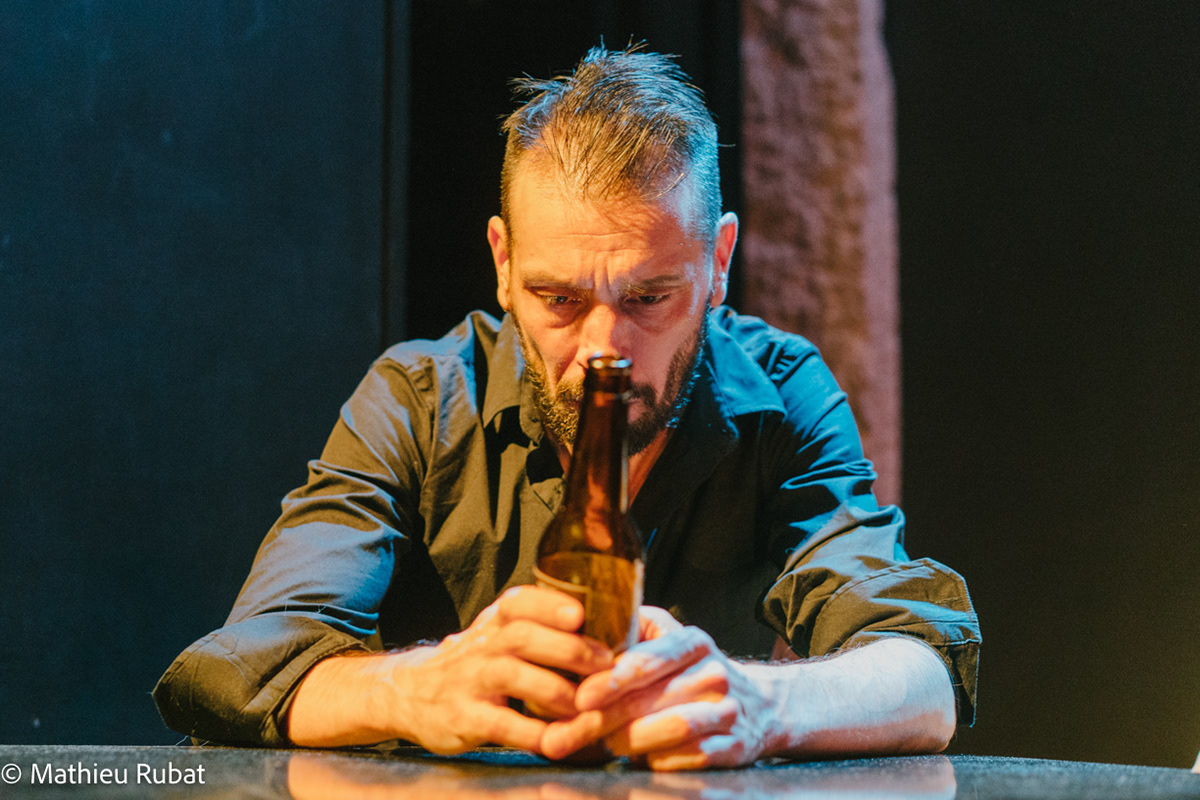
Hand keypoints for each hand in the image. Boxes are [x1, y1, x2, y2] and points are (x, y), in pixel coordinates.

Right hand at [367, 586, 611, 754]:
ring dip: (555, 690)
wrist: (411, 694)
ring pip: (512, 675)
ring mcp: (470, 681)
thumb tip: (606, 626)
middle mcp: (482, 646)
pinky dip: (533, 733)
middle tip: (605, 663)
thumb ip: (538, 626)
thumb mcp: (496, 634)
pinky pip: (501, 724)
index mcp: (495, 622)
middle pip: (523, 636)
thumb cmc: (474, 663)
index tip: (580, 613)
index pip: (519, 601)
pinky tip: (558, 738)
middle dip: (568, 649)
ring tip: (585, 703)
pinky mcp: (464, 718)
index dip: (549, 604)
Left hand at [540, 606, 778, 769]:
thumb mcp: (667, 639)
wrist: (759, 704)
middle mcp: (714, 674)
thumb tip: (573, 639)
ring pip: (673, 728)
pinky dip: (661, 759)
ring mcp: (728, 710)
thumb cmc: (692, 672)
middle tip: (565, 736)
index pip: (649, 659)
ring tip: (604, 745)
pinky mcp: (736, 745)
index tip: (581, 697)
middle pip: (650, 699)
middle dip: (602, 719)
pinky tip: (641, 759)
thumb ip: (630, 634)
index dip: (612, 679)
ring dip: (630, 740)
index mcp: (692, 642)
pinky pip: (692, 757)